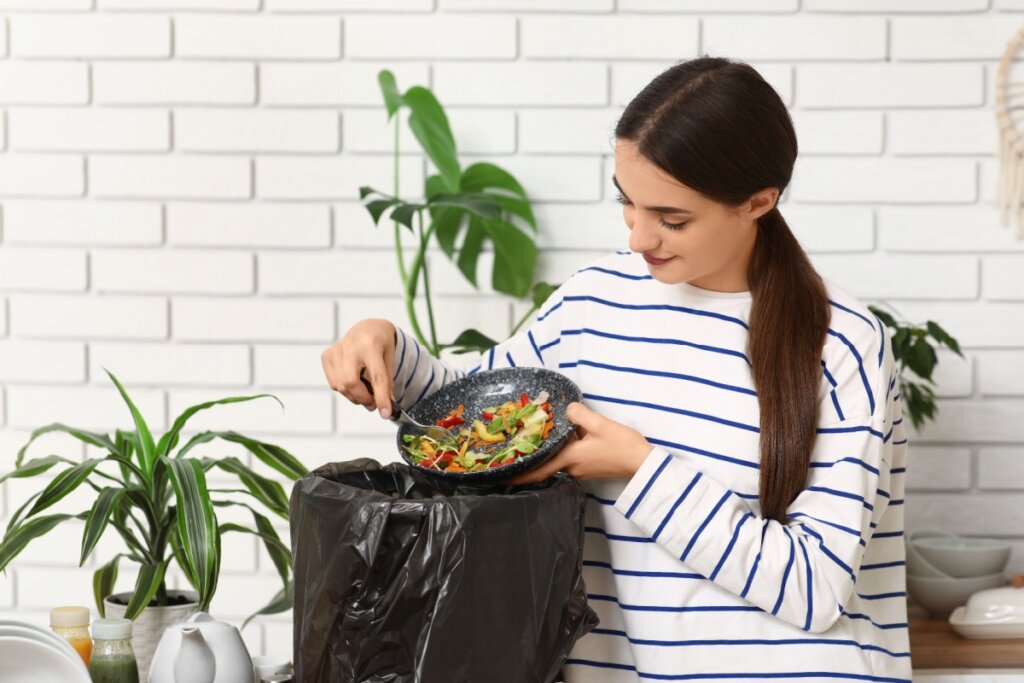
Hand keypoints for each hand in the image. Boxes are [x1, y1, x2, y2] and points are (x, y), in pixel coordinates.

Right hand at [321, 319, 396, 418]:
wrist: (368, 328)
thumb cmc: (382, 344)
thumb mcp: (390, 359)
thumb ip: (388, 383)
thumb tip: (386, 408)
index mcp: (371, 345)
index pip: (376, 377)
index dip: (381, 398)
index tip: (385, 413)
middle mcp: (350, 346)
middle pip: (351, 383)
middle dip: (363, 399)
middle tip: (372, 404)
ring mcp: (336, 350)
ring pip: (341, 386)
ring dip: (354, 397)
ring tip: (365, 393)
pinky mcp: (327, 355)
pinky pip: (333, 383)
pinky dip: (344, 389)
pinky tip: (354, 381)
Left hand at [509, 402, 653, 484]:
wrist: (642, 463)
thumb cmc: (622, 445)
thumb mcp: (600, 424)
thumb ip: (578, 414)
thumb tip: (566, 409)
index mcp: (570, 458)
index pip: (539, 470)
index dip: (520, 473)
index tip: (504, 475)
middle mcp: (572, 467)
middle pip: (545, 463)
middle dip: (530, 457)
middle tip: (515, 448)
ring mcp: (580, 469)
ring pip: (557, 460)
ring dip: (548, 451)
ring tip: (535, 438)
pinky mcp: (588, 467)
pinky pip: (568, 458)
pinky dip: (561, 450)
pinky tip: (563, 437)